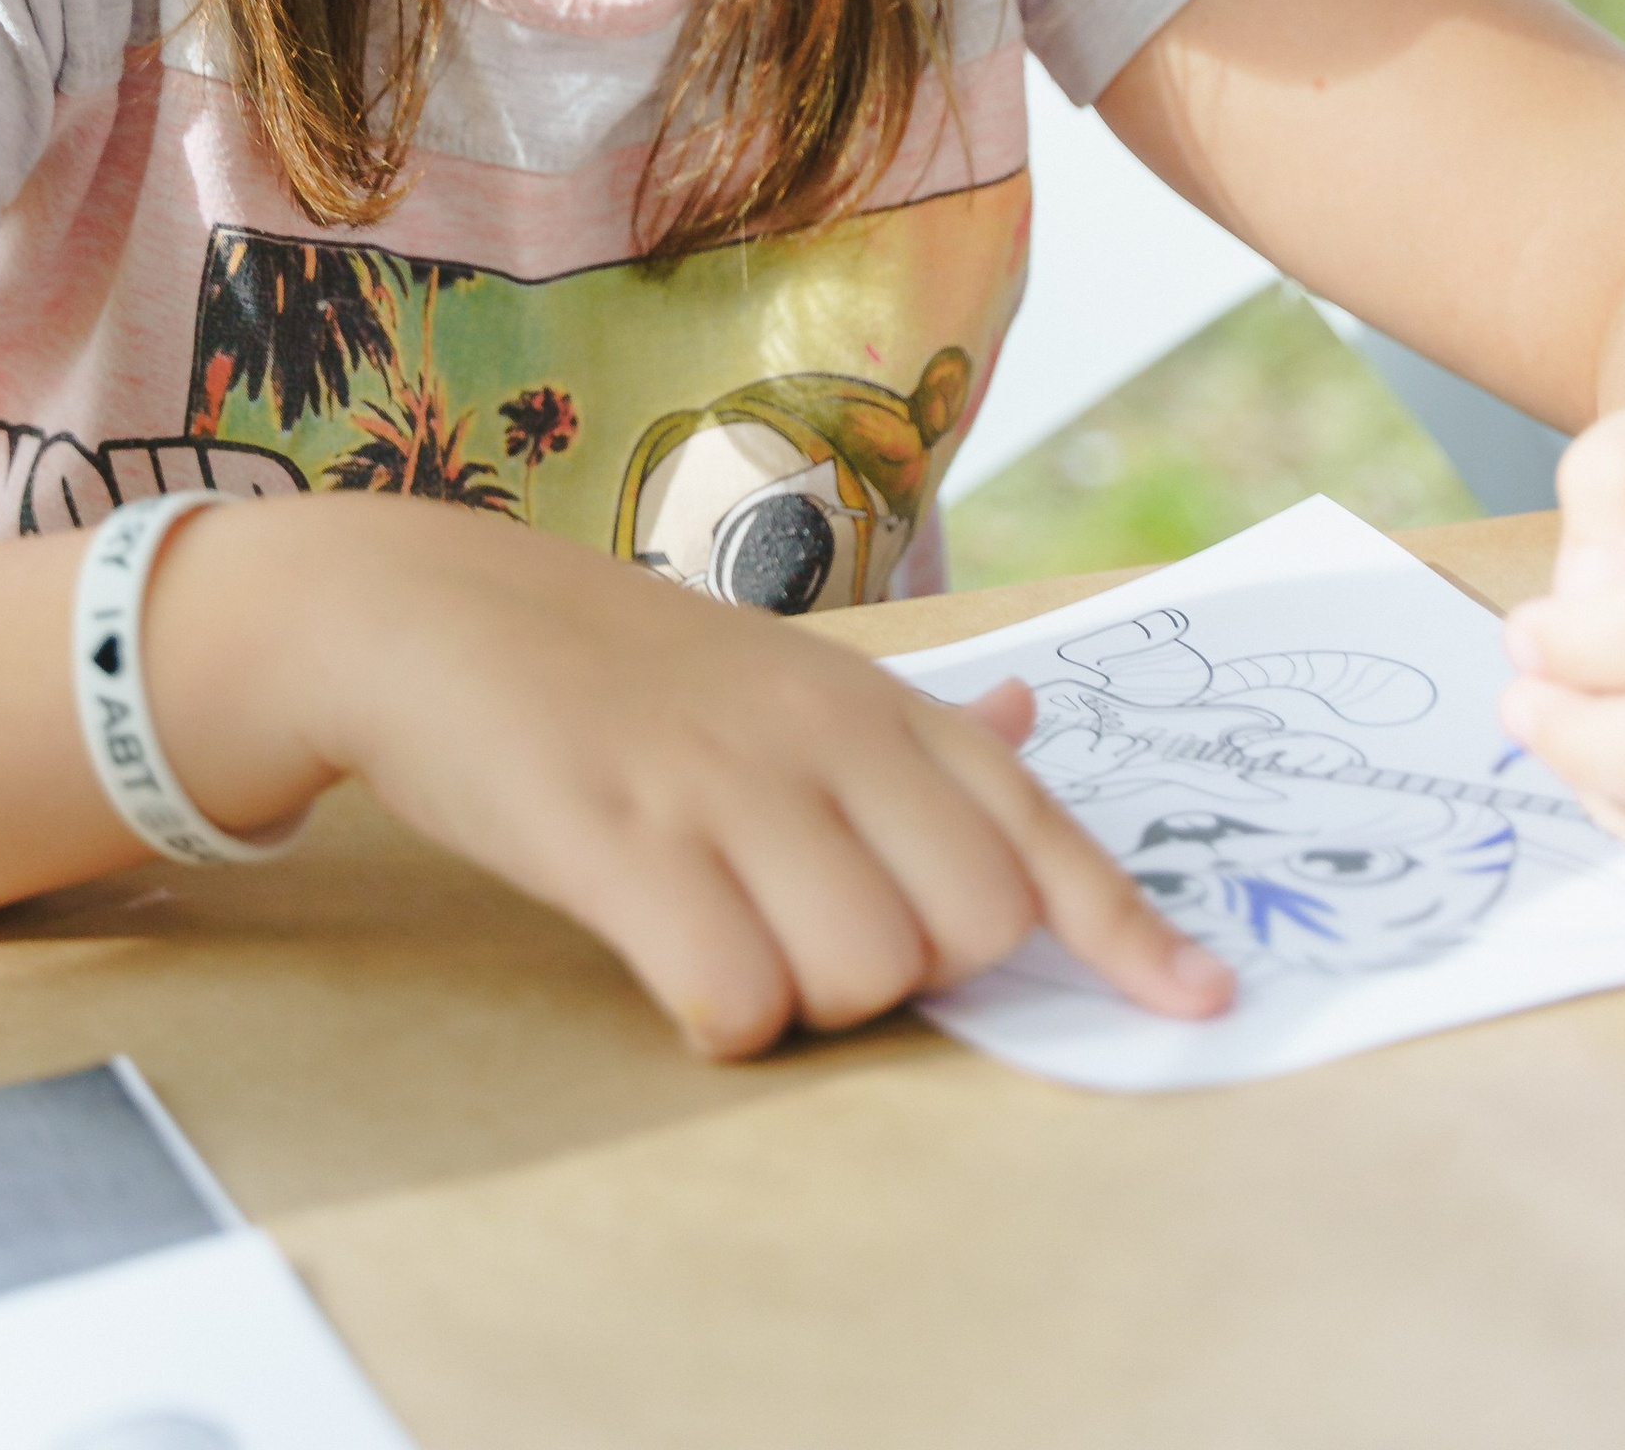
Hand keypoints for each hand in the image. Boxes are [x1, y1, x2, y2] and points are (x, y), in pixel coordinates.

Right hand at [157, 499, 1233, 1058]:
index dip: (1123, 927)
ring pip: (863, 975)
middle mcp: (814, 734)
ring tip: (723, 932)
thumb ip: (907, 714)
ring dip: (805, 999)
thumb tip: (1028, 713)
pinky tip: (668, 962)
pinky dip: (717, 1016)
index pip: (1033, 820)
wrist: (424, 608)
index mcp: (864, 698)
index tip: (1200, 1004)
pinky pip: (733, 996)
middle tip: (808, 926)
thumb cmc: (611, 658)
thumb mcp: (773, 661)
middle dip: (913, 973)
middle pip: (968, 926)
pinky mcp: (617, 837)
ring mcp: (717, 782)